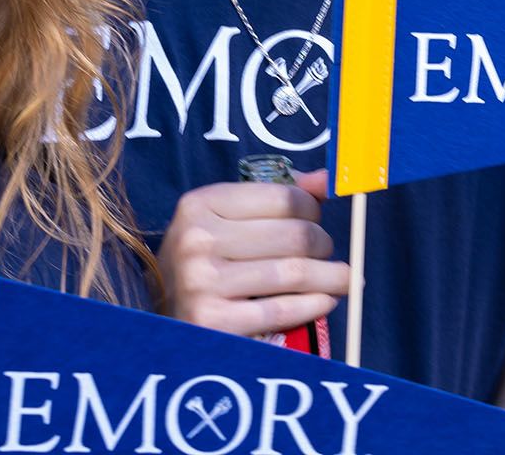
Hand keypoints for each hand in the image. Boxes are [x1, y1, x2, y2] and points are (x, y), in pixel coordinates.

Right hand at [160, 170, 350, 337]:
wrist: (161, 323)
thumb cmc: (202, 264)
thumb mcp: (223, 221)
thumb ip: (274, 197)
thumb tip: (326, 180)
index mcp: (200, 204)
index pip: (283, 197)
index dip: (313, 207)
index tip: (319, 218)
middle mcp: (197, 240)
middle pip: (294, 234)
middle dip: (324, 243)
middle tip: (328, 252)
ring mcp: (202, 282)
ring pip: (294, 272)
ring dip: (331, 276)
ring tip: (344, 278)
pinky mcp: (213, 322)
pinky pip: (281, 309)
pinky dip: (314, 304)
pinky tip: (325, 300)